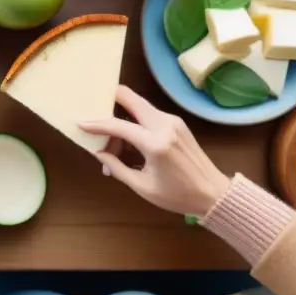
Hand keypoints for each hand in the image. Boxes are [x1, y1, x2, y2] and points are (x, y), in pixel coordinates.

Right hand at [77, 86, 231, 216]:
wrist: (215, 194)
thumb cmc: (178, 196)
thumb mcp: (142, 187)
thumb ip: (117, 167)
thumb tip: (99, 153)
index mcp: (156, 144)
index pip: (118, 126)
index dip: (97, 124)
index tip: (80, 123)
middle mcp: (164, 125)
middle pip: (130, 98)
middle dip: (109, 98)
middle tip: (93, 106)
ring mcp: (172, 121)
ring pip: (138, 105)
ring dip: (122, 116)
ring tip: (114, 143)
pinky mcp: (177, 123)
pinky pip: (149, 115)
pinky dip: (135, 122)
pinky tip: (130, 142)